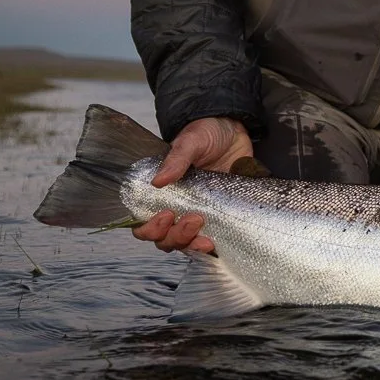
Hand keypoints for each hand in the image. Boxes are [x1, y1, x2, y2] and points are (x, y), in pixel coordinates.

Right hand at [132, 116, 252, 253]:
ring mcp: (200, 214)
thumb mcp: (191, 141)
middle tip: (193, 219)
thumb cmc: (207, 133)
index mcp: (163, 192)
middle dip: (176, 236)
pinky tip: (218, 246)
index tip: (166, 215)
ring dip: (193, 245)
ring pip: (187, 244)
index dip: (150, 227)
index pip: (144, 222)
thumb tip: (158, 180)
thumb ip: (176, 158)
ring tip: (206, 237)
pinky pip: (213, 242)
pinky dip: (213, 249)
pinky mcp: (221, 217)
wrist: (235, 129)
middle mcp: (178, 208)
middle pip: (165, 239)